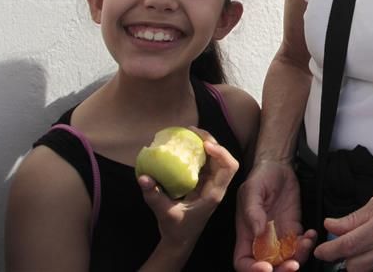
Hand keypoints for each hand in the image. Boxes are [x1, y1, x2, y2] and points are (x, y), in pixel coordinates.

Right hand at [139, 127, 238, 254]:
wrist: (179, 241)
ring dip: (204, 143)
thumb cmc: (176, 230)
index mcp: (214, 194)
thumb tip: (143, 177)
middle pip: (223, 158)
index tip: (205, 145)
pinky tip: (183, 145)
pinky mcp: (201, 182)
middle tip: (191, 131)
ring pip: (214, 158)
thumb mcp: (164, 213)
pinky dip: (196, 152)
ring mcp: (209, 183)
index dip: (221, 152)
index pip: (229, 168)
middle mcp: (215, 186)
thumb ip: (154, 196)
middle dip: (211, 141)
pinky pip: (204, 162)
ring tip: (188, 133)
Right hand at [234, 160, 315, 271]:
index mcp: (246, 234)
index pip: (243, 261)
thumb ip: (253, 212)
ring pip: (286, 259)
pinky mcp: (293, 229)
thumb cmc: (260, 177)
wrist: (278, 167)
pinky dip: (307, 244)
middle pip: (268, 266)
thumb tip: (258, 232)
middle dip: (280, 270)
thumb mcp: (251, 190)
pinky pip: (300, 245)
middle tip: (292, 265)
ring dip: (298, 258)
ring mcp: (279, 236)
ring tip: (305, 243)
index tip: (266, 267)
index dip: (252, 269)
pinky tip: (310, 234)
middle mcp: (262, 240)